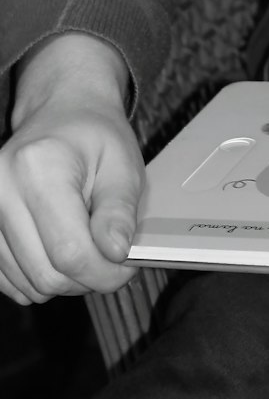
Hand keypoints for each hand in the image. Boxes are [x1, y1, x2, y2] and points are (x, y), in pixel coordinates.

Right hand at [0, 34, 143, 303]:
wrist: (60, 114)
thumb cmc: (94, 137)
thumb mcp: (122, 165)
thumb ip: (120, 211)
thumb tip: (116, 253)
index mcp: (40, 168)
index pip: (70, 251)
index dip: (104, 272)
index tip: (126, 267)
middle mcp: (1, 190)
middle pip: (45, 274)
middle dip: (87, 279)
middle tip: (110, 259)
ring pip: (26, 284)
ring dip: (63, 280)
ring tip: (86, 248)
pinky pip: (7, 280)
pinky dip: (38, 278)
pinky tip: (59, 251)